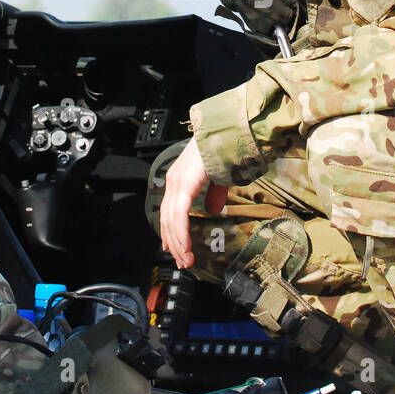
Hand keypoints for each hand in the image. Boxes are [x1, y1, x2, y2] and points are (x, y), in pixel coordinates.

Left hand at [160, 138, 227, 269]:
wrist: (227, 133)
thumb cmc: (224, 150)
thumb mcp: (218, 178)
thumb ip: (214, 194)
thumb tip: (213, 210)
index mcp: (179, 179)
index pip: (169, 211)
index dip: (170, 232)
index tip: (174, 249)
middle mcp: (174, 181)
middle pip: (167, 219)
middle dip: (174, 243)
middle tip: (181, 261)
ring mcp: (177, 182)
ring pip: (171, 220)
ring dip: (177, 243)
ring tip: (185, 260)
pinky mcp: (184, 184)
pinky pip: (179, 215)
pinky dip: (180, 233)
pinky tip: (185, 247)